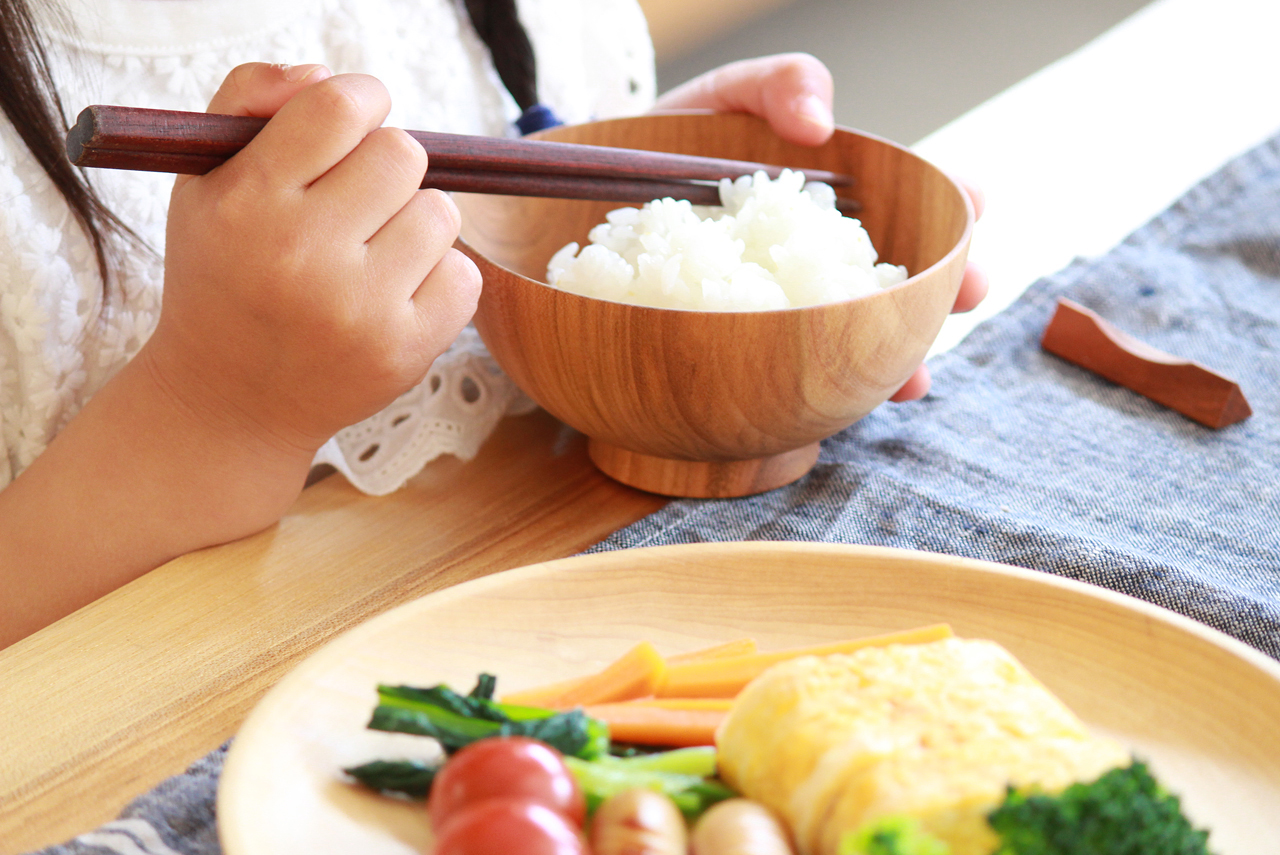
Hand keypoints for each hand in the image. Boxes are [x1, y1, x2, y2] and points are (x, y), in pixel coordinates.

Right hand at [148, 62, 480, 458]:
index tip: (351, 127)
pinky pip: (464, 275)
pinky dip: (438, 277)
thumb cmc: (225, 274)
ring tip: (369, 253)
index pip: (341, 106)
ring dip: (414, 223)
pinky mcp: (404, 350)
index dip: (360, 102)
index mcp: (249, 201)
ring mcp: (359, 308)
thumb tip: (327, 76)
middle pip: (404, 154)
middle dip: (385, 167)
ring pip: (441, 213)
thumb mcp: (205, 179)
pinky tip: (392, 293)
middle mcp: (304, 254)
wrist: (230, 400)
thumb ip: (251, 100)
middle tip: (354, 203)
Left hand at [655, 53, 988, 400]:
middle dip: (946, 288)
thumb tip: (820, 121)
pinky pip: (791, 377)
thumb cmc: (676, 140)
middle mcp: (822, 256)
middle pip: (901, 277)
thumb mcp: (726, 97)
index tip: (977, 202)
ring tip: (915, 379)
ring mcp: (789, 306)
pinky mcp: (748, 347)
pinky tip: (839, 409)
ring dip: (894, 360)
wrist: (597, 195)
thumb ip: (778, 87)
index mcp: (832, 197)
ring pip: (858, 338)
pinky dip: (820, 397)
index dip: (952, 199)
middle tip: (975, 292)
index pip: (910, 196)